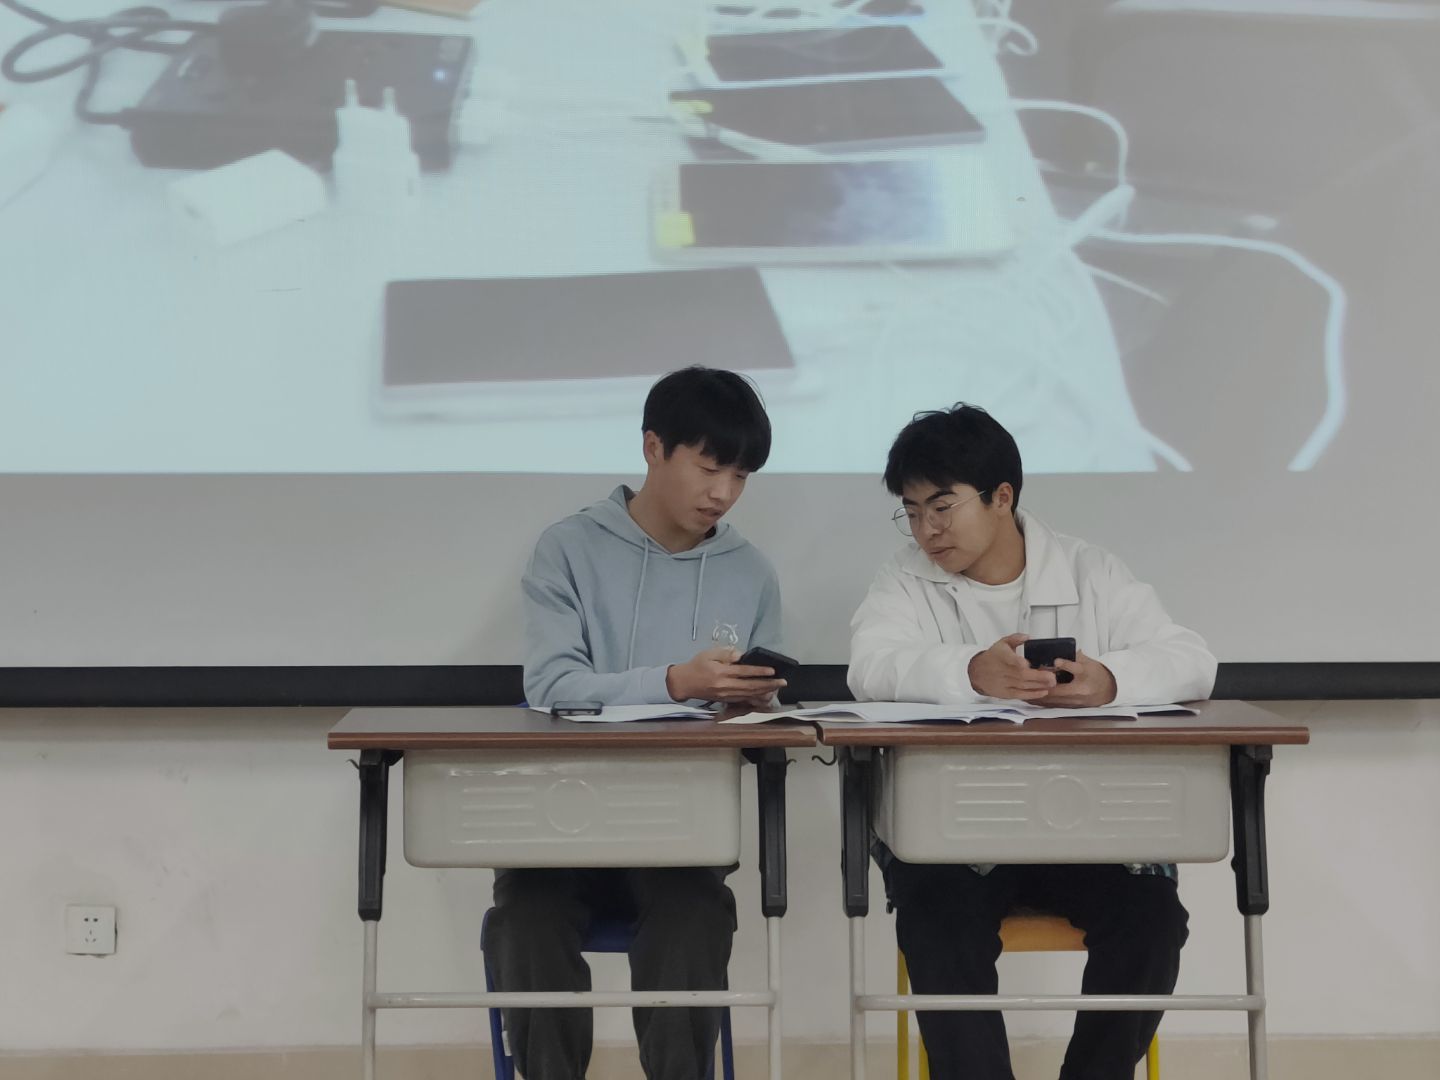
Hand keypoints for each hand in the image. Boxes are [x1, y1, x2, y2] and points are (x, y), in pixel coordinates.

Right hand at [667, 646, 786, 703]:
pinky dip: (755, 699)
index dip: (759, 672)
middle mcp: (725, 686)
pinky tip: (764, 697)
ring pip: (749, 695)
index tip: (772, 671)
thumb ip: (725, 654)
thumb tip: (741, 655)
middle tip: (782, 682)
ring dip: (764, 692)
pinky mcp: (725, 700)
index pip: (744, 672)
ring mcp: (726, 695)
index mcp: (721, 672)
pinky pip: (743, 700)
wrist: (684, 683)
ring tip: (777, 689)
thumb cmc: (697, 665)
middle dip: (768, 684)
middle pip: (750, 686)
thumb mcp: (709, 654)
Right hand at [967, 633, 1056, 700]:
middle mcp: (1003, 671)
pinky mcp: (1006, 693)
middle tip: (1053, 677)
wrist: (977, 673)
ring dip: (1039, 685)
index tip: (1027, 663)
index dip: (1018, 662)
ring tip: (1052, 683)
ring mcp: (1004, 683)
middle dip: (1038, 677)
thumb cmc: (992, 657)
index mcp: (1002, 656)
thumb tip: (1027, 637)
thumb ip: (1015, 639)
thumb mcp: (1002, 643)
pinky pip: (1021, 695)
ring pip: (1023, 686)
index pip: (1010, 660)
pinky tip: (1043, 691)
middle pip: (1021, 675)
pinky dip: (1033, 694)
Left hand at [1035, 651, 1117, 708]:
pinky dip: (1043, 702)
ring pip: (1055, 699)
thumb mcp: (1089, 661)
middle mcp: (1081, 689)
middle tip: (1029, 679)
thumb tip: (1059, 651)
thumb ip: (1074, 657)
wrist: (1109, 690)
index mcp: (1087, 674)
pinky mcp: (1072, 706)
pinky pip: (1055, 705)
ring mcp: (1076, 700)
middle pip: (1060, 689)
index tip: (1056, 660)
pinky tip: (1031, 699)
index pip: (1077, 668)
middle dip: (1043, 685)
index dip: (1066, 664)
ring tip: (1025, 691)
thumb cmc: (1097, 674)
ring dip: (1039, 695)